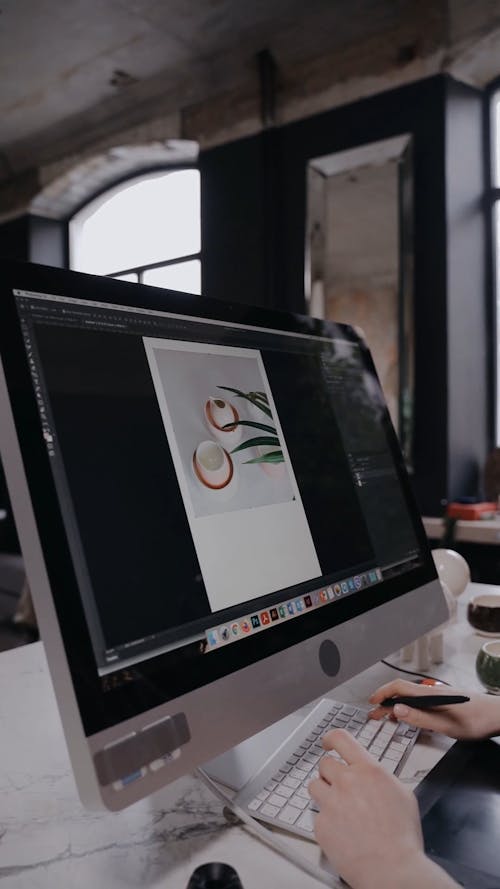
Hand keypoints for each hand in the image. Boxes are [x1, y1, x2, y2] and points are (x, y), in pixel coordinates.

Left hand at [308, 729, 426, 888]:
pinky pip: (316, 815)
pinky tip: (342, 832)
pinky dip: (326, 821)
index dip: (330, 738)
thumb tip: (371, 774)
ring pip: (314, 786)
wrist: (392, 870)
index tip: (327, 742)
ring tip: (340, 810)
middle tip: (341, 787)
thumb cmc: (402, 837)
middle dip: (331, 774)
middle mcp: (346, 782)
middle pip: (324, 764)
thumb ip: (380, 777)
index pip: (341, 738)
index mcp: (368, 770)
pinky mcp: (321, 825)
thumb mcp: (403, 794)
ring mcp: (331, 803)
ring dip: (325, 794)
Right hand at [368, 679, 499, 739]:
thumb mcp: (446, 725)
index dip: (382, 694)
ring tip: (386, 717)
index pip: (399, 688)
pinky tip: (408, 717)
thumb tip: (397, 710)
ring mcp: (438, 697)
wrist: (497, 715)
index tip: (371, 703)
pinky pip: (419, 703)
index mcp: (429, 695)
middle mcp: (432, 693)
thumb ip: (421, 718)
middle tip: (374, 714)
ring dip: (396, 706)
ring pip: (410, 698)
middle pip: (402, 692)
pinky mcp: (443, 702)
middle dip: (385, 702)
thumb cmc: (477, 720)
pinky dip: (408, 709)